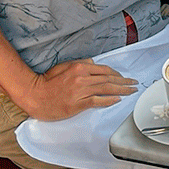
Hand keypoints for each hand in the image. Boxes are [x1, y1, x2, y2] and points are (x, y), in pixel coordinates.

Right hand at [19, 59, 137, 120]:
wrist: (34, 95)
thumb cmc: (47, 81)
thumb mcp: (64, 66)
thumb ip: (80, 64)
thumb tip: (93, 64)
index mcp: (80, 68)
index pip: (105, 70)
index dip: (118, 74)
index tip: (125, 77)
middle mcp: (82, 78)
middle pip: (109, 79)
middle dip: (124, 82)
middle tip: (134, 84)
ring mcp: (80, 91)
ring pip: (106, 89)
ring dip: (121, 90)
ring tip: (131, 91)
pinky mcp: (77, 104)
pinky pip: (97, 101)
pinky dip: (108, 100)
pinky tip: (117, 99)